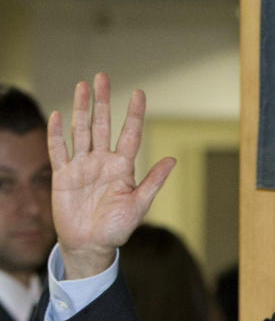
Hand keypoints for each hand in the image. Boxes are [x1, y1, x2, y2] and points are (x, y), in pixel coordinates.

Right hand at [47, 73, 175, 278]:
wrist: (90, 244)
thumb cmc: (117, 227)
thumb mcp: (139, 205)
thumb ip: (152, 182)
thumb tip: (172, 160)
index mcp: (123, 167)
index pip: (129, 133)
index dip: (134, 113)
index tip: (138, 92)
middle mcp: (102, 161)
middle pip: (102, 124)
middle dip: (102, 101)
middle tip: (101, 76)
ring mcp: (82, 166)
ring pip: (81, 131)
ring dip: (80, 109)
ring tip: (82, 86)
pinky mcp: (63, 175)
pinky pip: (59, 150)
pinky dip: (57, 133)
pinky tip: (58, 115)